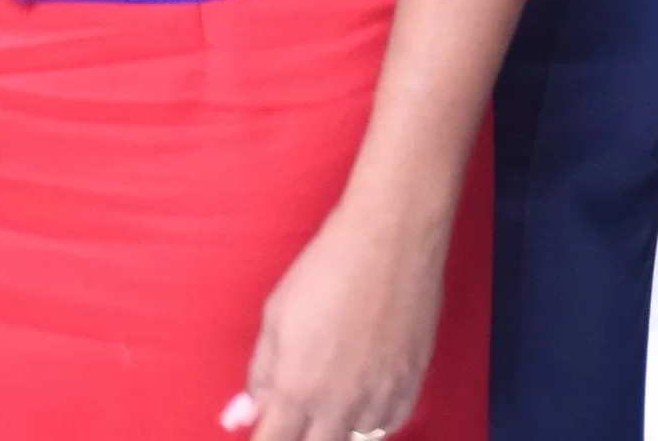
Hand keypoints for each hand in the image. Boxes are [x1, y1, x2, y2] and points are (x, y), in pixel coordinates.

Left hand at [225, 197, 446, 440]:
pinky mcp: (410, 385)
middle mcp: (338, 404)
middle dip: (300, 434)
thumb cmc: (330, 265)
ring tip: (333, 391)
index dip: (265, 437)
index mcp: (297, 388)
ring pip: (352, 440)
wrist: (390, 236)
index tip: (265, 429)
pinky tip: (363, 394)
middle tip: (298, 410)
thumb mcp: (276, 314)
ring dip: (337, 425)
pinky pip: (388, 425)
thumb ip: (261, 371)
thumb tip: (247, 411)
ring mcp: (378, 399)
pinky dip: (372, 418)